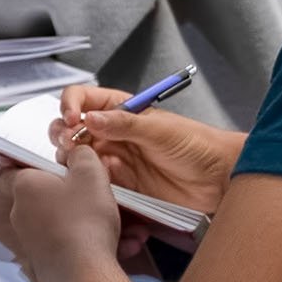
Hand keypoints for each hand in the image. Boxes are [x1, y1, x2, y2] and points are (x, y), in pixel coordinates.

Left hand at [0, 146, 124, 281]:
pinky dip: (94, 244)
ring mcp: (32, 242)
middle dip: (78, 197)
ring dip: (94, 223)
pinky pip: (72, 247)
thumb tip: (75, 153)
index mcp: (25, 188)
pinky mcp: (45, 265)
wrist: (83, 276)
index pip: (9, 172)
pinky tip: (123, 246)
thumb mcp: (91, 174)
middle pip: (47, 199)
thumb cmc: (84, 219)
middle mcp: (21, 215)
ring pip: (66, 224)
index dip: (26, 166)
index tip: (49, 167)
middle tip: (102, 197)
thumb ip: (82, 156)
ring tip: (128, 228)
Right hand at [47, 86, 240, 223]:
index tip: (71, 118)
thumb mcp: (160, 129)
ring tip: (80, 163)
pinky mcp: (120, 182)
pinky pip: (93, 179)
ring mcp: (115, 157)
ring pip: (78, 154)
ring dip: (72, 158)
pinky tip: (98, 179)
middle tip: (68, 144)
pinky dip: (88, 179)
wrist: (218, 179)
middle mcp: (113, 132)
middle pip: (72, 127)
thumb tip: (89, 117)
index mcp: (121, 109)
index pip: (83, 98)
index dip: (70, 105)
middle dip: (63, 133)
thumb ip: (123, 123)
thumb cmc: (197, 145)